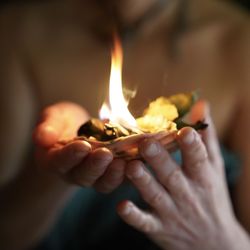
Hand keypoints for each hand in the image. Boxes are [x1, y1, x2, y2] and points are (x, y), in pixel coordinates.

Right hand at [33, 102, 125, 192]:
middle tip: (106, 154)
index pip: (61, 161)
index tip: (82, 145)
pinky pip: (121, 180)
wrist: (80, 130)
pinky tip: (140, 163)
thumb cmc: (65, 122)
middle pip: (84, 176)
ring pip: (103, 183)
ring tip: (124, 162)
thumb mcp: (54, 118)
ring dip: (114, 175)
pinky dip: (130, 174)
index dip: (71, 155)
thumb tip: (43, 137)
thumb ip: (48, 127)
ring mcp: (95, 177)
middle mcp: (75, 173)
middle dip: (95, 166)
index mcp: (56, 160)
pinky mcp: (112, 175)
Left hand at [117, 101, 243, 249]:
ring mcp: (172, 212)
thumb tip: (201, 104)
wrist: (214, 244)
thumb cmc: (212, 197)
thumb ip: (205, 137)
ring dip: (143, 182)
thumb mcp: (214, 168)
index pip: (198, 158)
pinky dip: (133, 215)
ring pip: (155, 195)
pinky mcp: (159, 228)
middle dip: (159, 160)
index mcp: (201, 177)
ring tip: (131, 167)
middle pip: (171, 175)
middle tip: (146, 144)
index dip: (192, 145)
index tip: (184, 131)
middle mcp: (187, 194)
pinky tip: (121, 206)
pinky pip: (144, 222)